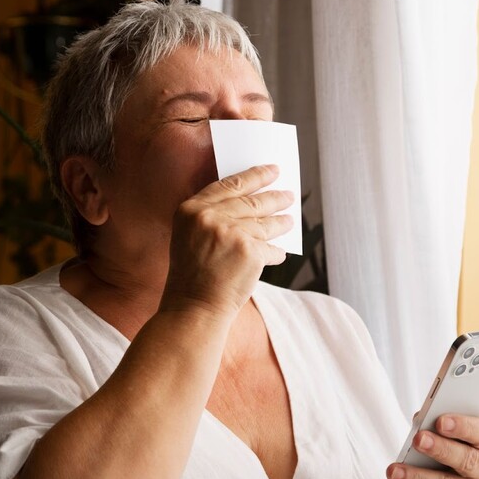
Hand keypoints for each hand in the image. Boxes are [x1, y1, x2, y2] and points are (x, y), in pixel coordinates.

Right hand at [160, 165, 293, 320]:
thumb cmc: (192, 276)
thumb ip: (211, 217)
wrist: (194, 307)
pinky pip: (270, 248)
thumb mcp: (189, 237)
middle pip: (251, 201)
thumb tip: (248, 205)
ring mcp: (231, 233)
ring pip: (265, 223)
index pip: (229, 185)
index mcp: (190, 210)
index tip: (271, 170)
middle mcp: (209, 217)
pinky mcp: (249, 251)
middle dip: (274, 197)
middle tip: (288, 194)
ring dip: (281, 222)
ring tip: (289, 220)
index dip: (254, 176)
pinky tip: (279, 254)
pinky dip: (275, 253)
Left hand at [369, 414, 478, 478]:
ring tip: (391, 470)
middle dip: (441, 450)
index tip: (440, 420)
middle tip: (418, 440)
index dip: (464, 427)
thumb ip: (438, 427)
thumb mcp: (450, 439)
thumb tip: (420, 419)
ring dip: (416, 478)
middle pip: (468, 462)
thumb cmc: (449, 455)